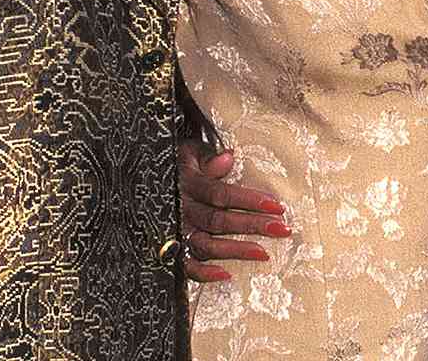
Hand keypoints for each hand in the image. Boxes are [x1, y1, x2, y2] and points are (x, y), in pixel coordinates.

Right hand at [180, 140, 289, 281]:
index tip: (276, 206)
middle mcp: (181, 209)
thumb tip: (229, 157)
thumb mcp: (189, 152)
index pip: (221, 194)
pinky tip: (226, 275)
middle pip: (219, 220)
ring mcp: (175, 231)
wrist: (145, 180)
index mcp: (187, 183)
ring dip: (236, 250)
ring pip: (206, 244)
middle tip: (281, 229)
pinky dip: (203, 273)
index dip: (249, 200)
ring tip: (264, 253)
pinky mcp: (170, 248)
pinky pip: (185, 265)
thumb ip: (208, 157)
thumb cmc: (177, 164)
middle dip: (252, 225)